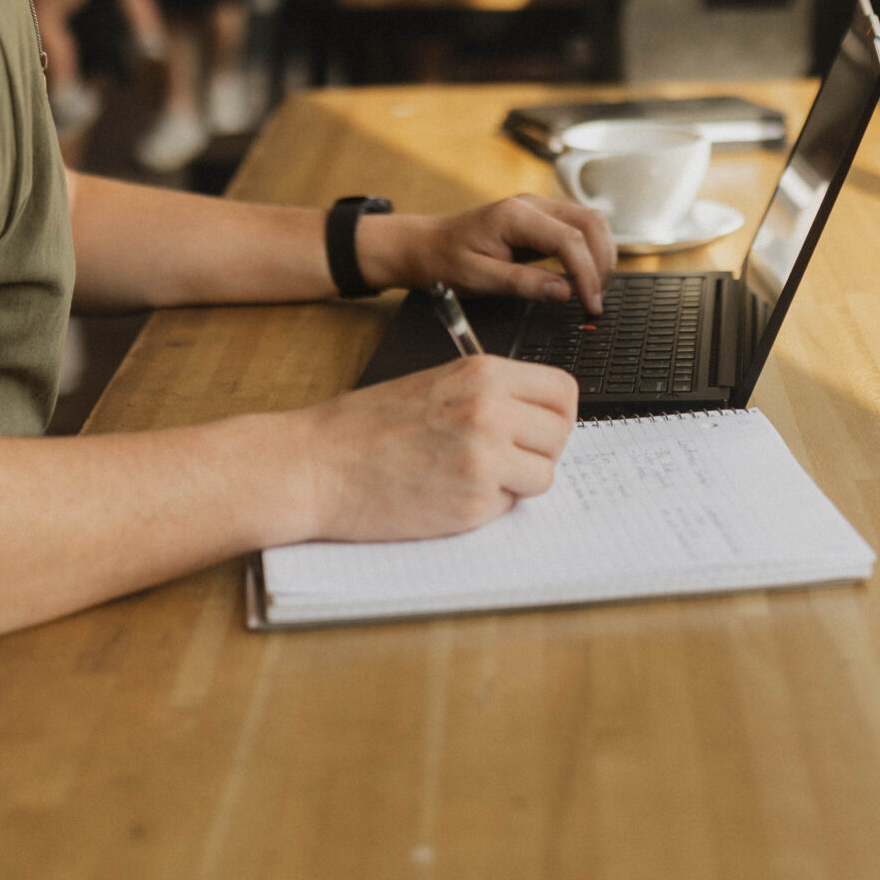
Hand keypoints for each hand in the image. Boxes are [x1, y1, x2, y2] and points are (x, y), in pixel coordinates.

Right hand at [300, 356, 577, 538]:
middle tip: (503, 456)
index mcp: (482, 373)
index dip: (555, 413)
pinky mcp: (473, 504)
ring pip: (544, 474)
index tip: (538, 426)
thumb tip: (537, 413)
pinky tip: (449, 493)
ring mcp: (484, 459)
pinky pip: (510, 506)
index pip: (564, 391)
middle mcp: (490, 411)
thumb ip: (489, 392)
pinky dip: (488, 506)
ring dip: (517, 481)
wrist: (316, 466)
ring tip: (471, 474)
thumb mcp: (435, 383)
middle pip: (561, 434)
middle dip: (537, 449)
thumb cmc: (363, 427)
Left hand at [362, 195, 615, 311]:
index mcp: (515, 216)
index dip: (588, 274)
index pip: (570, 239)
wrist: (424, 246)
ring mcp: (538, 209)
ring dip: (600, 255)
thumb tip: (564, 292)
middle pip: (591, 223)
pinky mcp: (540, 220)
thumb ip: (523, 284)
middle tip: (596, 300)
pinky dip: (589, 251)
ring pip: (590, 222)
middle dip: (603, 262)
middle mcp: (532, 204)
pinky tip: (584, 277)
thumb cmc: (443, 260)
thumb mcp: (478, 278)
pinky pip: (578, 228)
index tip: (591, 304)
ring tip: (594, 290)